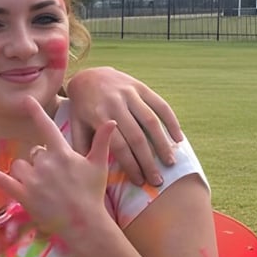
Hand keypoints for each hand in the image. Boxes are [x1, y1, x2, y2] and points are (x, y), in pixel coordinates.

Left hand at [0, 97, 116, 237]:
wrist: (84, 222)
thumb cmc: (92, 194)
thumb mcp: (99, 166)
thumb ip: (101, 142)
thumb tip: (111, 121)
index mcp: (62, 153)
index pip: (47, 128)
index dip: (36, 113)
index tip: (26, 100)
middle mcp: (45, 163)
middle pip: (33, 153)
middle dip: (41, 163)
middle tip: (56, 181)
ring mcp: (33, 179)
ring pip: (20, 166)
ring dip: (26, 173)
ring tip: (43, 188)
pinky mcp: (23, 194)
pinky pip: (2, 180)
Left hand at [65, 66, 182, 187]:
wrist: (87, 76)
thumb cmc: (82, 109)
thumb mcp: (77, 126)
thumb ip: (83, 147)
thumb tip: (89, 173)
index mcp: (98, 116)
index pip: (118, 145)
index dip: (130, 165)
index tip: (139, 181)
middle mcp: (115, 103)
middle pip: (137, 137)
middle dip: (148, 161)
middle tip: (157, 180)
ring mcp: (130, 93)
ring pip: (151, 121)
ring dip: (162, 144)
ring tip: (170, 163)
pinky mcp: (141, 87)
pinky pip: (160, 104)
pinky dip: (172, 122)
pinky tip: (179, 139)